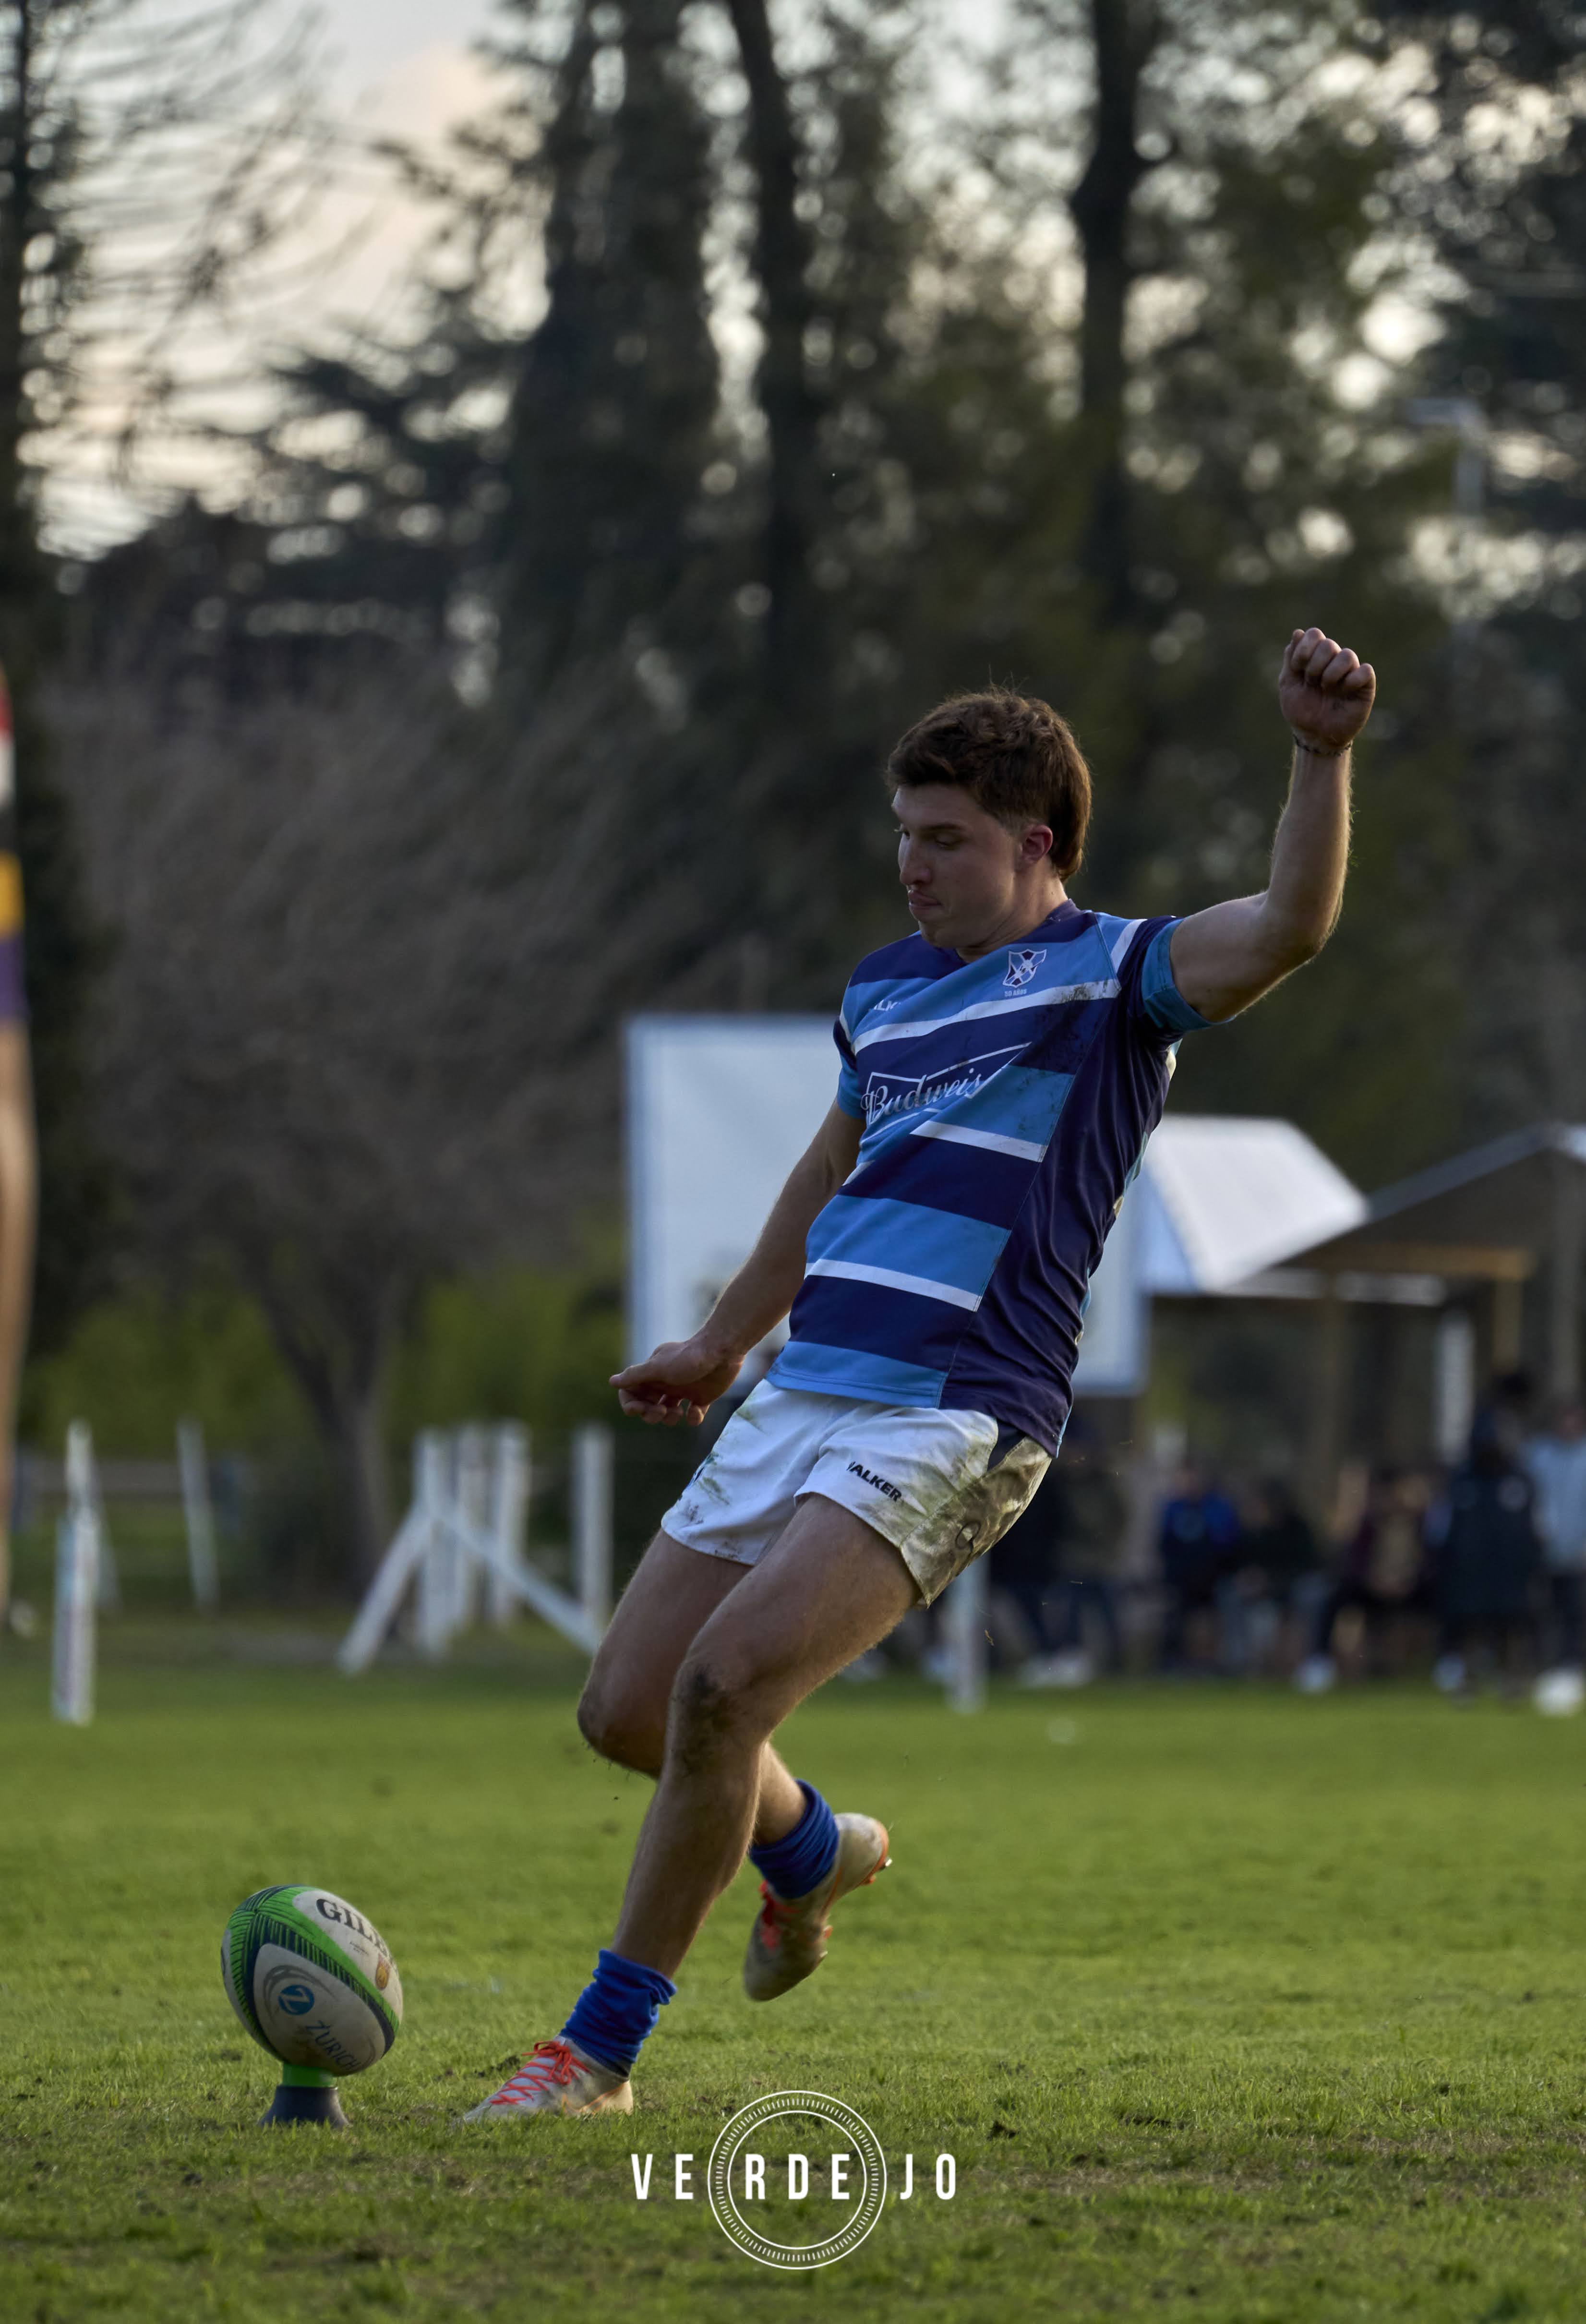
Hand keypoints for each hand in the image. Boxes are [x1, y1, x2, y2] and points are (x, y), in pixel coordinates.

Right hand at [609, 1336, 744, 1426]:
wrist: (722, 1352)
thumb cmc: (688, 1358)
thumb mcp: (658, 1367)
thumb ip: (635, 1376)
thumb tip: (612, 1381)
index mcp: (652, 1373)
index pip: (632, 1392)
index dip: (631, 1404)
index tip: (638, 1409)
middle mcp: (666, 1382)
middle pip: (649, 1405)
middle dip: (650, 1414)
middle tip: (661, 1412)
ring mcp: (684, 1390)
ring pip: (669, 1413)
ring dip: (670, 1418)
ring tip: (678, 1411)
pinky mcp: (702, 1397)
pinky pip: (693, 1415)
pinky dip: (693, 1418)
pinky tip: (696, 1411)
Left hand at [1279, 626, 1374, 754]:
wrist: (1314, 735)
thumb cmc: (1301, 710)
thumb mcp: (1288, 684)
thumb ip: (1291, 658)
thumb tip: (1298, 632)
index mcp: (1315, 657)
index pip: (1314, 634)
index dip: (1304, 649)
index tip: (1297, 668)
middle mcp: (1334, 661)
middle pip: (1329, 644)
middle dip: (1314, 665)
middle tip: (1311, 682)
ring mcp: (1350, 672)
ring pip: (1347, 655)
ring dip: (1331, 674)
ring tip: (1326, 689)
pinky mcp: (1364, 686)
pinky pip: (1365, 671)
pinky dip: (1352, 680)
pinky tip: (1343, 691)